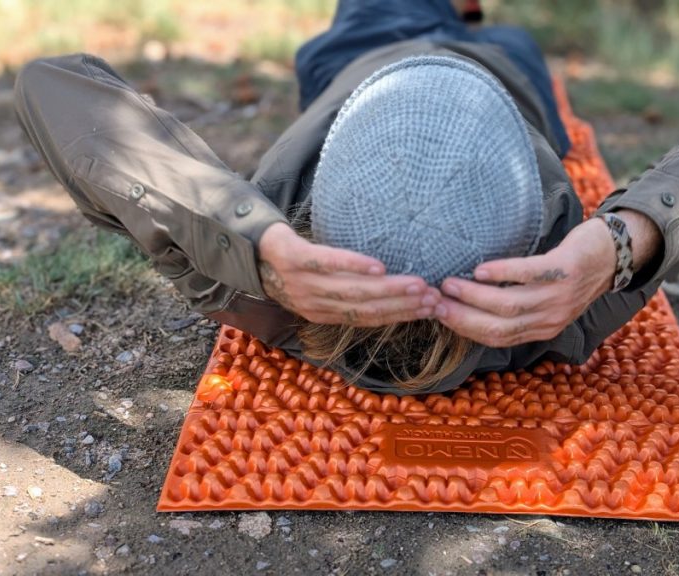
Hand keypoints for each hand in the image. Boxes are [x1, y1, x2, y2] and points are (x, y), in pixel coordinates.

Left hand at [257, 222, 439, 325]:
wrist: (244, 244)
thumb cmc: (289, 264)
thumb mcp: (316, 285)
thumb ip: (346, 289)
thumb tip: (388, 285)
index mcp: (322, 313)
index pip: (367, 319)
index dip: (400, 316)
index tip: (431, 310)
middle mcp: (313, 304)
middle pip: (365, 308)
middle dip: (402, 305)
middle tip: (433, 299)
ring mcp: (302, 283)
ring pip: (351, 291)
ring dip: (388, 290)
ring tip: (417, 284)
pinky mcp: (292, 258)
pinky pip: (326, 263)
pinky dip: (353, 266)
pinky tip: (377, 267)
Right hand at [435, 217, 615, 347]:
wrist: (612, 254)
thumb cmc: (570, 274)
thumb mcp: (546, 301)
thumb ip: (517, 308)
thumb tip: (470, 304)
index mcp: (542, 330)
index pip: (496, 339)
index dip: (465, 329)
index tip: (438, 315)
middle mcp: (550, 320)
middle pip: (498, 328)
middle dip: (462, 316)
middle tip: (434, 302)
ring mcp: (559, 297)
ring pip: (508, 305)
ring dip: (474, 295)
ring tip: (449, 283)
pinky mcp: (565, 270)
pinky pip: (528, 275)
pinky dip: (502, 274)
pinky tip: (481, 269)